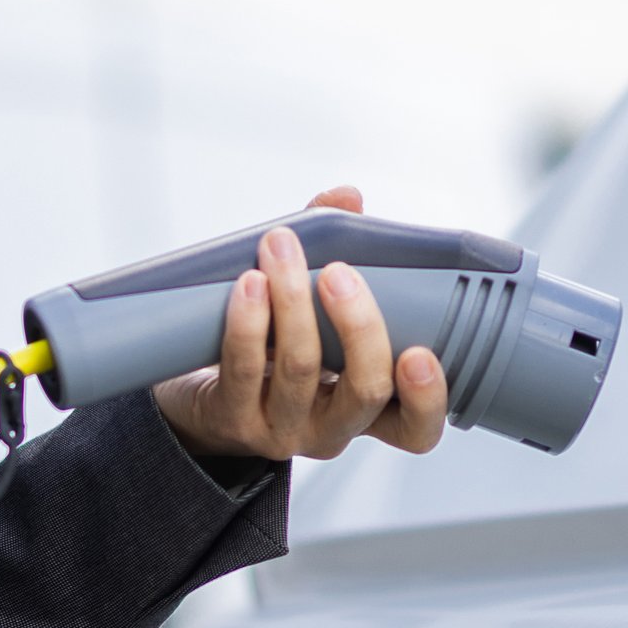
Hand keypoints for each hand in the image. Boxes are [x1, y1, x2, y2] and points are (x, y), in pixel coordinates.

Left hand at [151, 183, 453, 463]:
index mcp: (368, 408)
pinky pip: (245, 370)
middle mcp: (333, 428)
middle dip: (358, 327)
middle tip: (339, 273)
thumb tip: (348, 198)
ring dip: (293, 301)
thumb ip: (338, 250)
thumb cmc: (272, 349)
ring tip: (281, 249)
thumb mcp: (313, 309)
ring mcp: (283, 429)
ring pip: (301, 370)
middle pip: (366, 391)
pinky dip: (249, 322)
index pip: (417, 428)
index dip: (428, 399)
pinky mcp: (233, 420)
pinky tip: (250, 283)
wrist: (199, 397)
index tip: (419, 352)